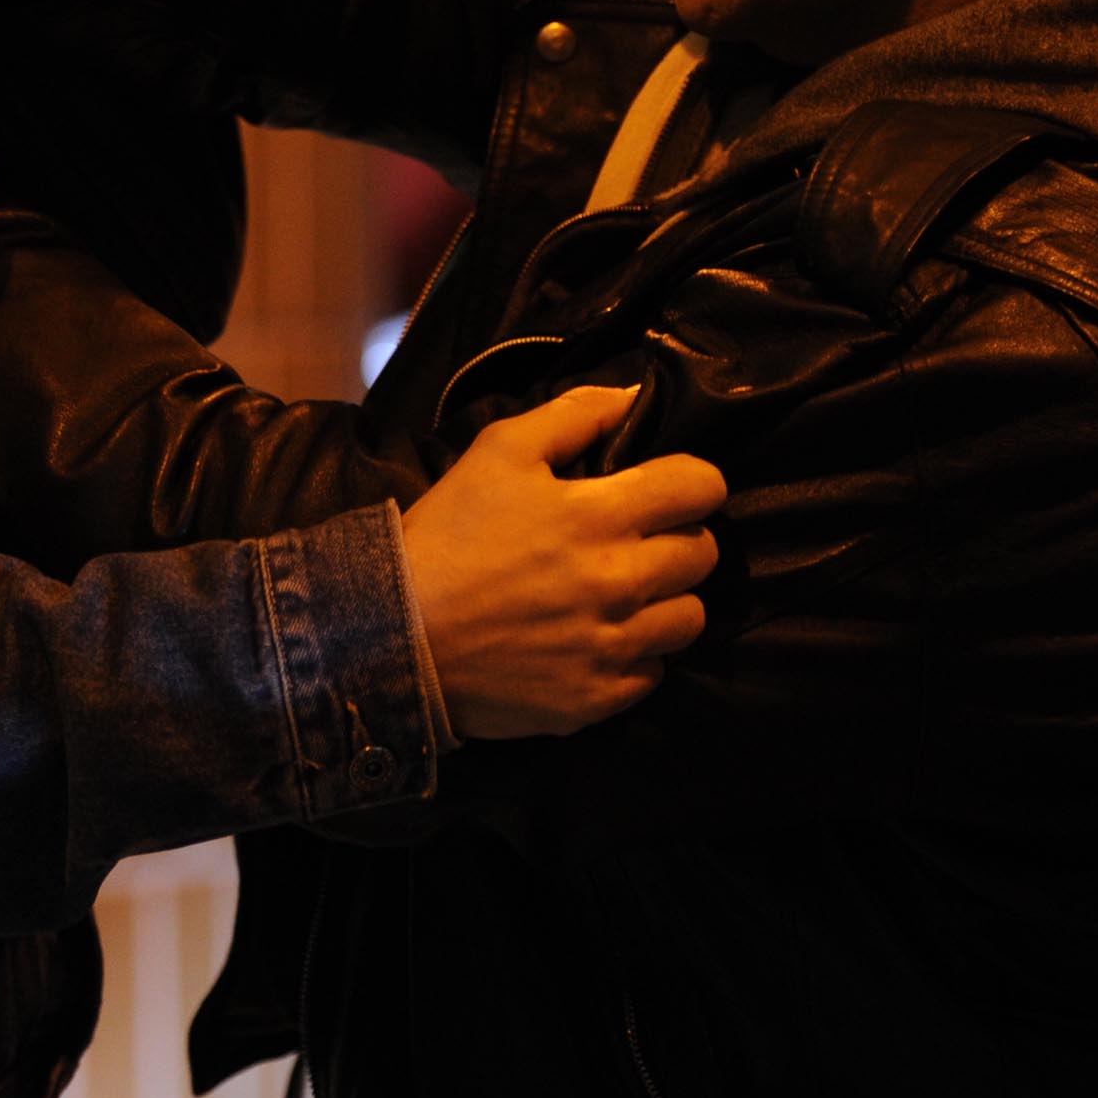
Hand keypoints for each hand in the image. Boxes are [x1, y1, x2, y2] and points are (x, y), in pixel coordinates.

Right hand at [399, 386, 725, 738]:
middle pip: (703, 555)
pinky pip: (653, 675)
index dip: (693, 483)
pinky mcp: (596, 699)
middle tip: (639, 543)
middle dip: (679, 540)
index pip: (700, 488)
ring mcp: (611, 646)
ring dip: (665, 603)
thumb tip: (631, 399)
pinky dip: (635, 659)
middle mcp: (619, 581)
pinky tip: (596, 643)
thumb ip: (572, 415)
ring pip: (689, 620)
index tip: (670, 491)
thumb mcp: (497, 452)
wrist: (394, 635)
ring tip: (625, 598)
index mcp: (600, 514)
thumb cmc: (446, 537)